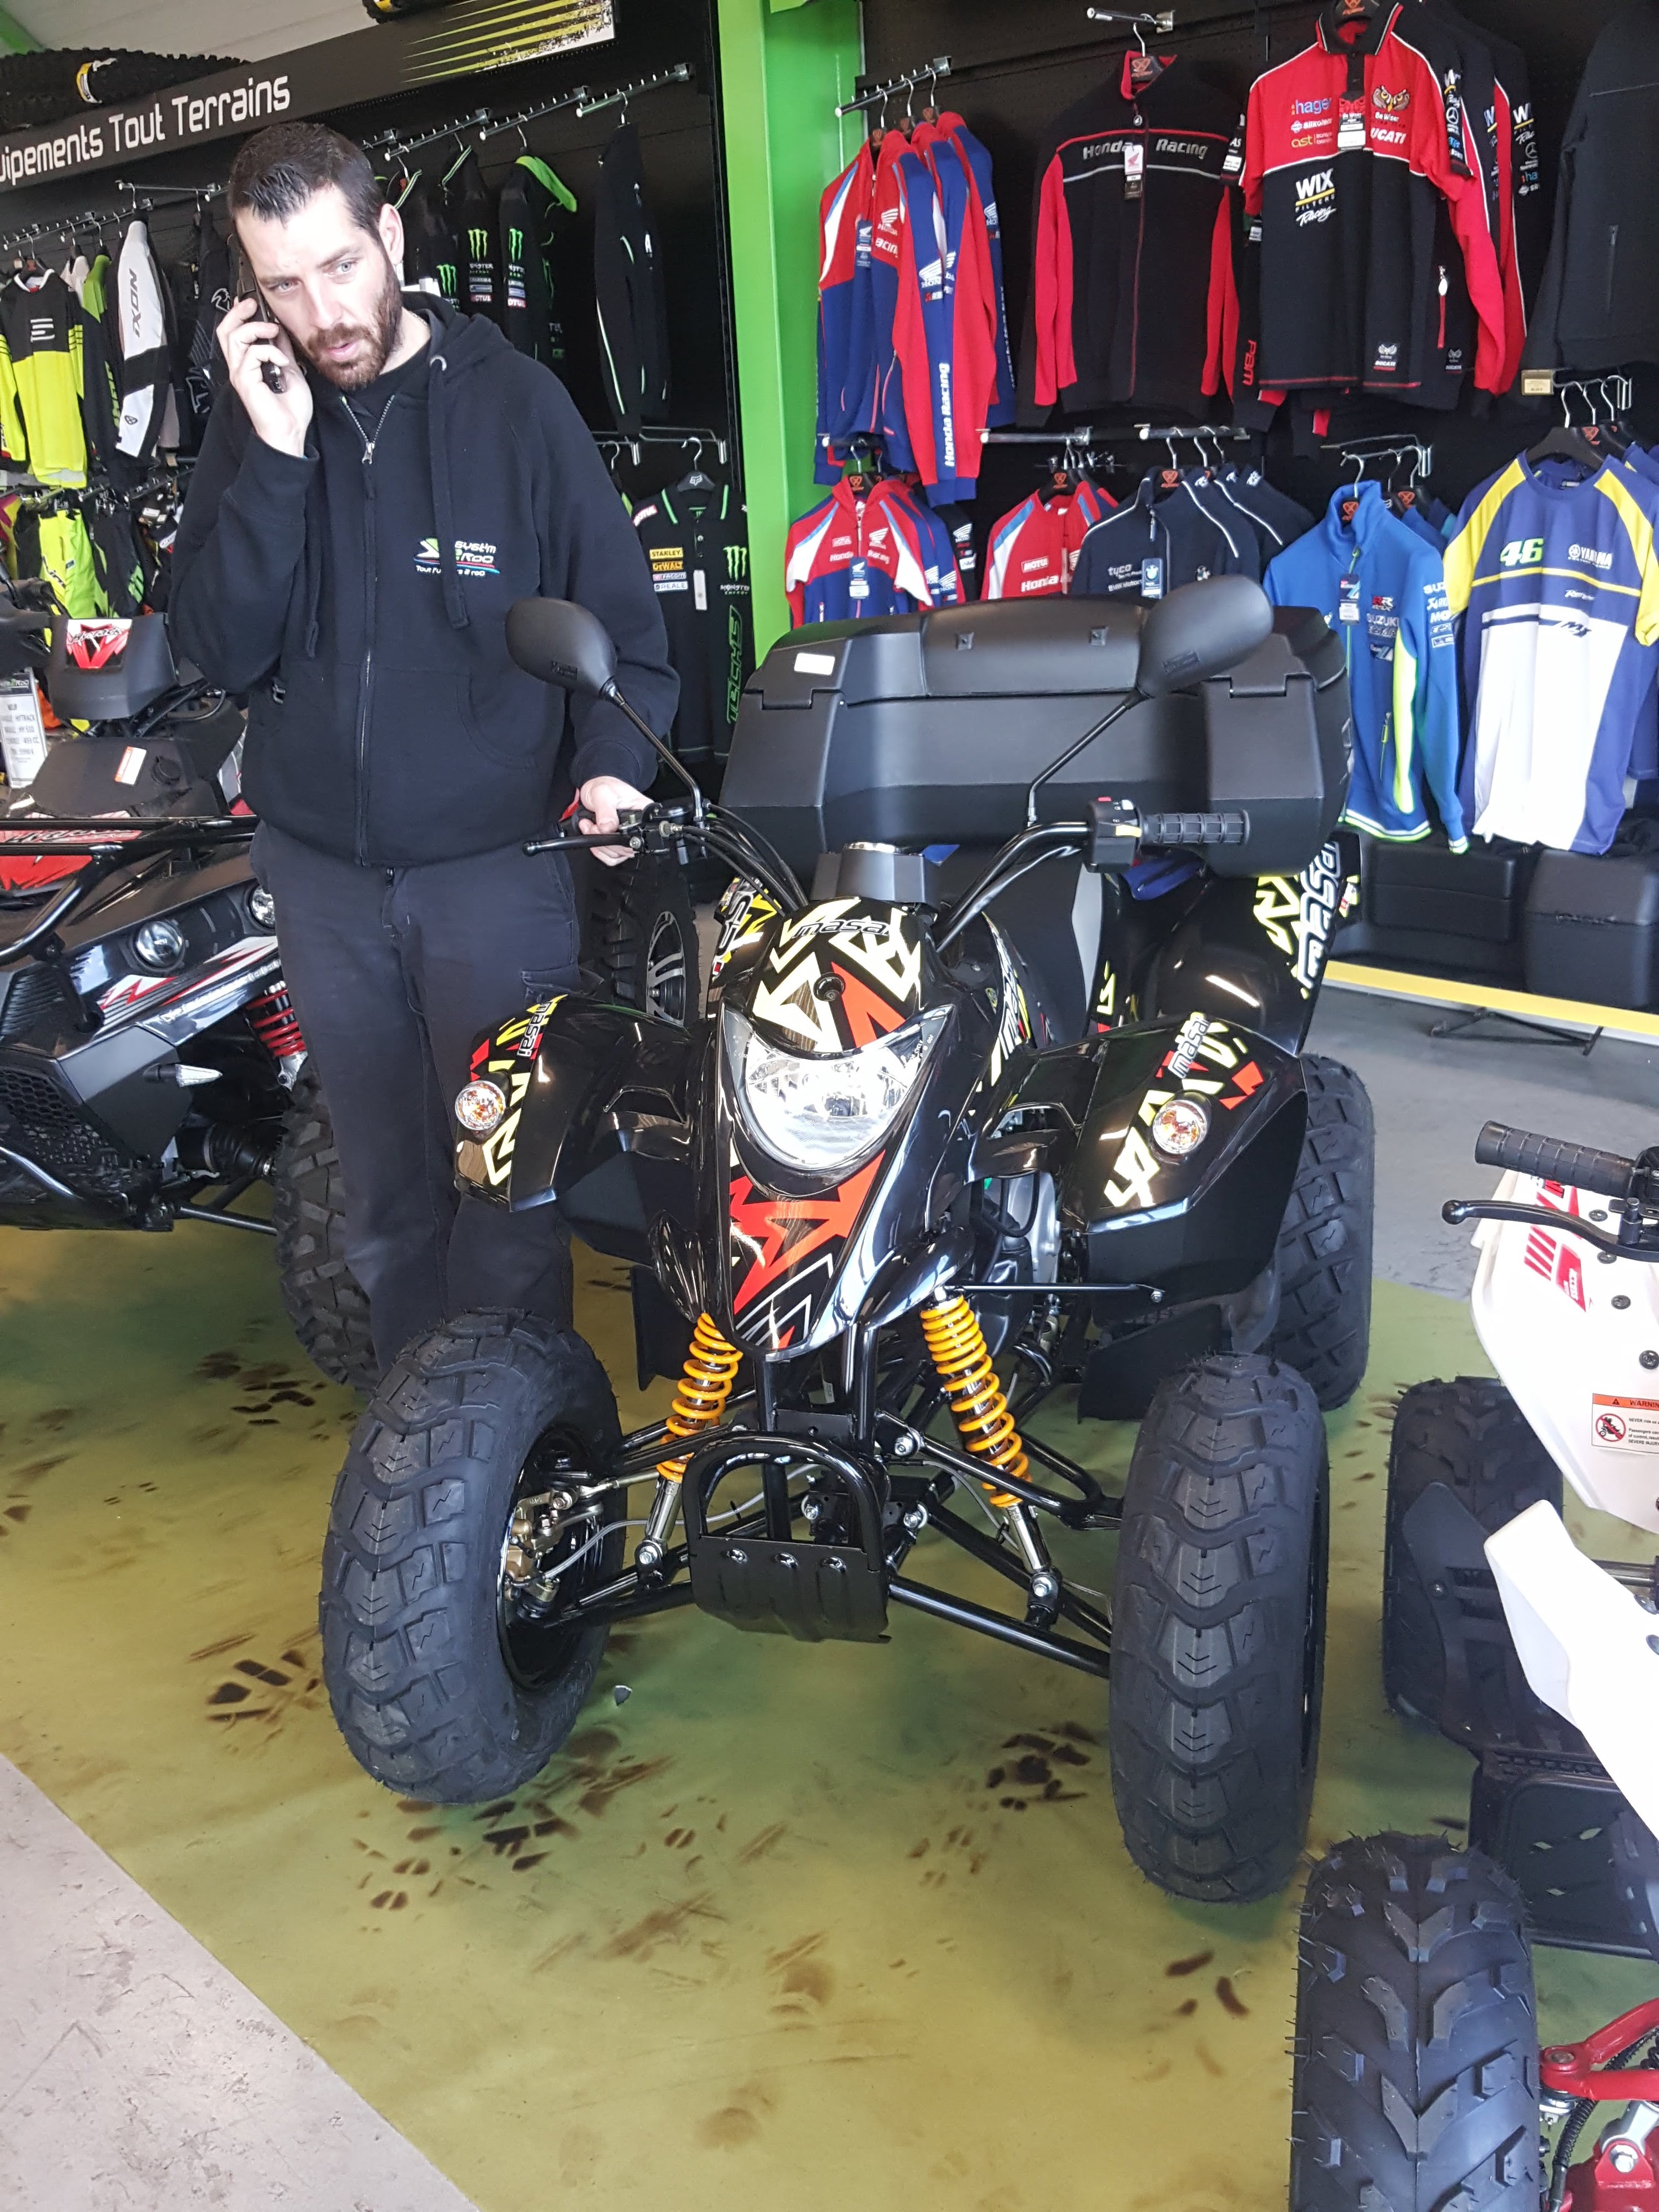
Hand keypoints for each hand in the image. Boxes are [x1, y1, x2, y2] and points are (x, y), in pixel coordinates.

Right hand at [217, 295, 312, 457]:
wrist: (290, 432)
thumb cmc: (290, 410)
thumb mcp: (290, 370)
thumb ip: (281, 351)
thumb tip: (279, 331)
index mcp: (249, 365)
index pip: (235, 334)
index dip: (239, 315)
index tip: (252, 304)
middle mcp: (240, 368)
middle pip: (225, 330)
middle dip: (238, 312)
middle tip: (252, 304)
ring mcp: (240, 374)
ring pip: (234, 336)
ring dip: (256, 328)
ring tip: (273, 332)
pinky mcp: (244, 380)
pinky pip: (252, 353)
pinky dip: (270, 351)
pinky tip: (281, 362)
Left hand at [577, 774, 650, 866]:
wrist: (596, 787)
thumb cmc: (604, 786)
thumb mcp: (603, 793)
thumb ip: (606, 811)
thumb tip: (608, 828)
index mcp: (643, 811)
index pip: (640, 833)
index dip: (620, 836)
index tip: (604, 828)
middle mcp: (639, 826)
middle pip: (628, 848)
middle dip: (605, 840)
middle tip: (593, 826)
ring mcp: (629, 836)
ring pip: (618, 854)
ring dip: (599, 845)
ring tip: (590, 826)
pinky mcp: (619, 842)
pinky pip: (611, 857)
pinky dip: (599, 851)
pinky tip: (592, 835)